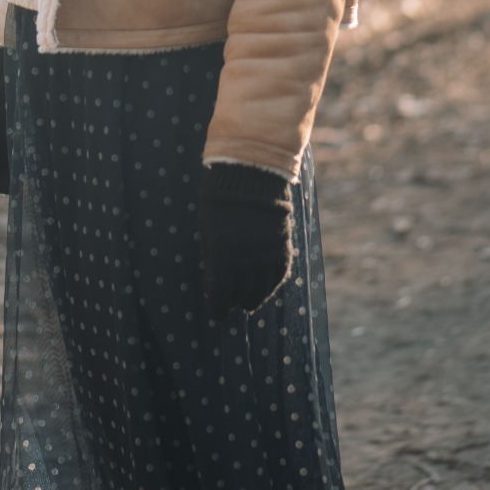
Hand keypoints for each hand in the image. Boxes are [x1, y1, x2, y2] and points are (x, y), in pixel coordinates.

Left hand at [197, 163, 295, 321]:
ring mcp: (267, 252)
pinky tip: (263, 288)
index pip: (221, 293)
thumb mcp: (207, 229)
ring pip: (261, 289)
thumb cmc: (220, 200)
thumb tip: (213, 287)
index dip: (218, 309)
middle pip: (241, 293)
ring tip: (246, 301)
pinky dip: (271, 286)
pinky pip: (279, 276)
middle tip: (229, 303)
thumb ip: (210, 259)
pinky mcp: (283, 246)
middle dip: (233, 301)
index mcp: (223, 251)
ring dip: (252, 298)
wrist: (251, 174)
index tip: (217, 316)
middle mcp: (247, 255)